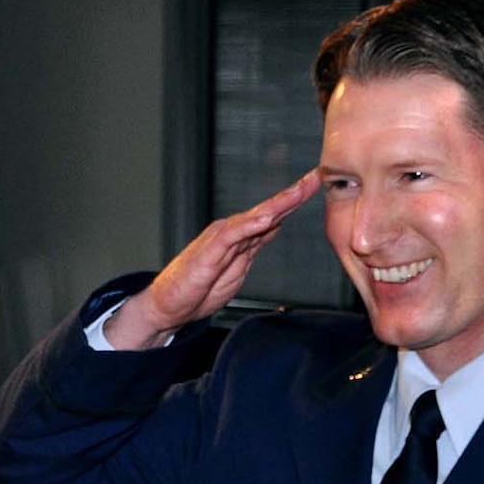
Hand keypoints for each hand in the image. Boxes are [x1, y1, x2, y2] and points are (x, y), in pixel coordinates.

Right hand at [103, 170, 320, 349]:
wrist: (167, 306)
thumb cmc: (196, 292)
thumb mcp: (236, 271)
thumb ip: (253, 248)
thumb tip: (272, 228)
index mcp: (240, 238)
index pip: (272, 216)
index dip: (294, 201)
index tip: (316, 187)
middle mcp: (232, 232)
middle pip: (268, 210)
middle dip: (293, 193)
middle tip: (317, 176)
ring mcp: (220, 239)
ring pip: (254, 216)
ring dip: (278, 204)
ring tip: (299, 191)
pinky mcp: (209, 251)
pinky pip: (233, 234)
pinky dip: (251, 224)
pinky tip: (268, 218)